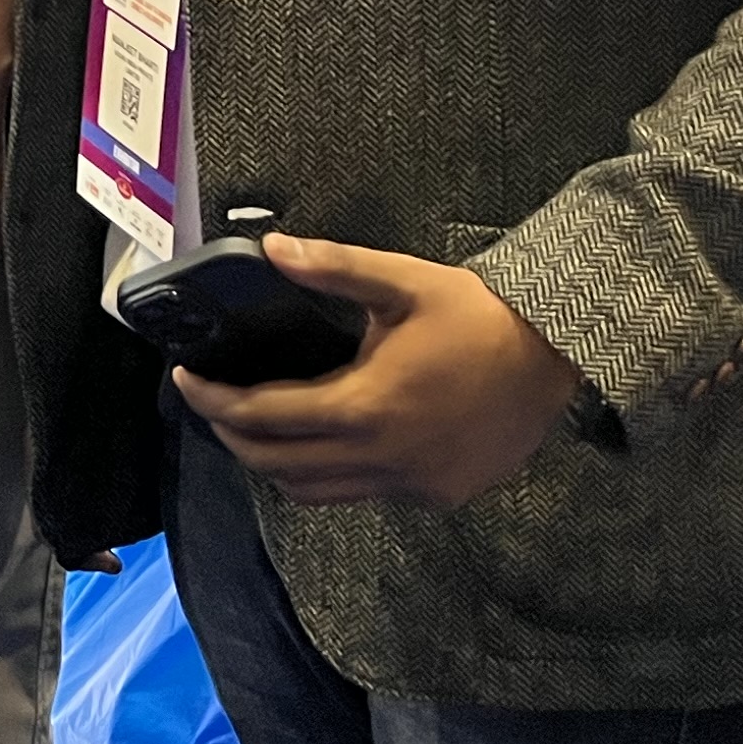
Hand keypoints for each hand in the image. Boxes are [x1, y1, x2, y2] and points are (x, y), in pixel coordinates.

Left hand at [177, 233, 583, 508]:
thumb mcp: (400, 281)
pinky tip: (328, 441)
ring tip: (258, 426)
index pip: (262, 418)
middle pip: (277, 465)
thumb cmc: (476, 315)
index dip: (213, 401)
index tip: (186, 379)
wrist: (556, 356)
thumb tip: (270, 247)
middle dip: (233, 437)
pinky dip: (329, 475)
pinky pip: (362, 496)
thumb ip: (331, 268)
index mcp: (364, 405)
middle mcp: (382, 457)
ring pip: (316, 493)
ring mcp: (411, 484)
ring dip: (277, 465)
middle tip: (213, 403)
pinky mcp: (437, 496)